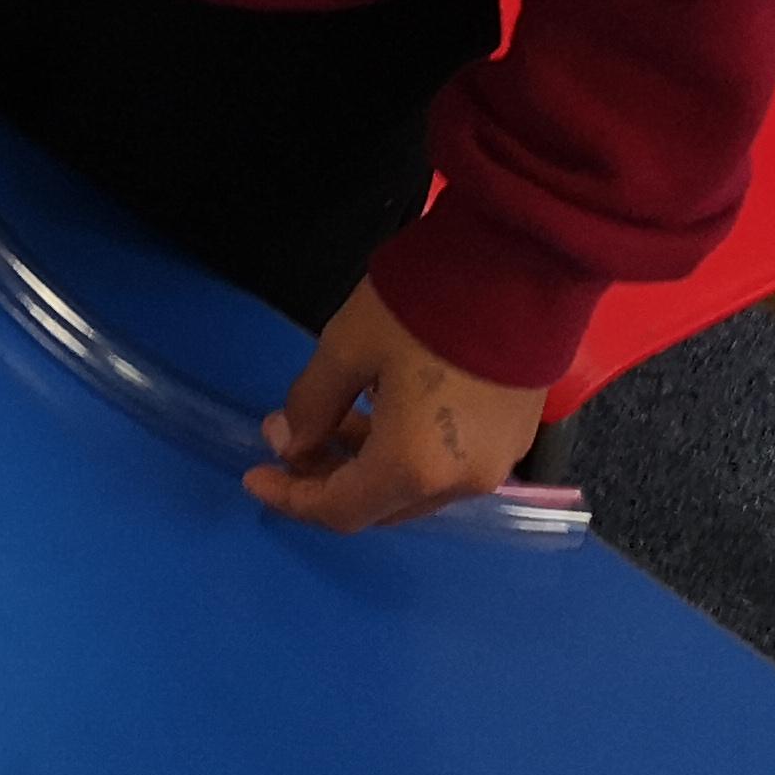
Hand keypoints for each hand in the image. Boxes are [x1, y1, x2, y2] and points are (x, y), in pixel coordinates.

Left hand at [240, 278, 547, 530]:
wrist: (521, 265)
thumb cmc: (424, 307)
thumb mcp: (347, 346)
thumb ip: (312, 404)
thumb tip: (290, 442)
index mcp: (415, 468)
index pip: (340, 510)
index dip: (291, 498)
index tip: (254, 475)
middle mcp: (460, 484)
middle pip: (380, 507)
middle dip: (328, 479)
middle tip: (291, 438)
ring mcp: (496, 464)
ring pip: (415, 488)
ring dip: (367, 465)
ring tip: (333, 418)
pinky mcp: (515, 439)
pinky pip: (447, 467)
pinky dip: (407, 454)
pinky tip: (384, 410)